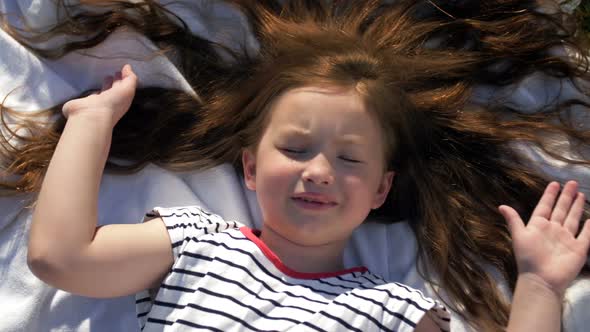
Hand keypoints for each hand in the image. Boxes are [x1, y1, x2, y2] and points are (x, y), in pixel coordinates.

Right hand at [62, 64, 136, 127]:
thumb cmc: (112, 103)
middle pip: (113, 90)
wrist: (92, 116)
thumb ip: (130, 78)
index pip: (124, 88)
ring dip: (104, 86)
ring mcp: (96, 104)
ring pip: (101, 93)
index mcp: (121, 100)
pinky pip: (87, 95)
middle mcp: (110, 103)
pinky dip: (89, 90)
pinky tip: (89, 85)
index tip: (122, 70)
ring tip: (104, 76)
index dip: (124, 79)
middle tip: (113, 73)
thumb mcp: (127, 89)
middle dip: (114, 82)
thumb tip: (128, 67)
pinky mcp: (83, 104)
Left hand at [499, 181, 589, 296]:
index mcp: (539, 226)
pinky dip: (589, 227)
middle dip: (566, 197)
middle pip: (561, 209)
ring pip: (573, 219)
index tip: (554, 184)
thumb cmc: (528, 257)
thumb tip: (501, 206)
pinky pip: (586, 235)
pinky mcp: (578, 249)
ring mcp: (566, 239)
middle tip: (572, 183)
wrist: (542, 279)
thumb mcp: (519, 236)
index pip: (545, 206)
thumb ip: (513, 220)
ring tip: (580, 193)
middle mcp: (553, 230)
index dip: (549, 195)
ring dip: (576, 207)